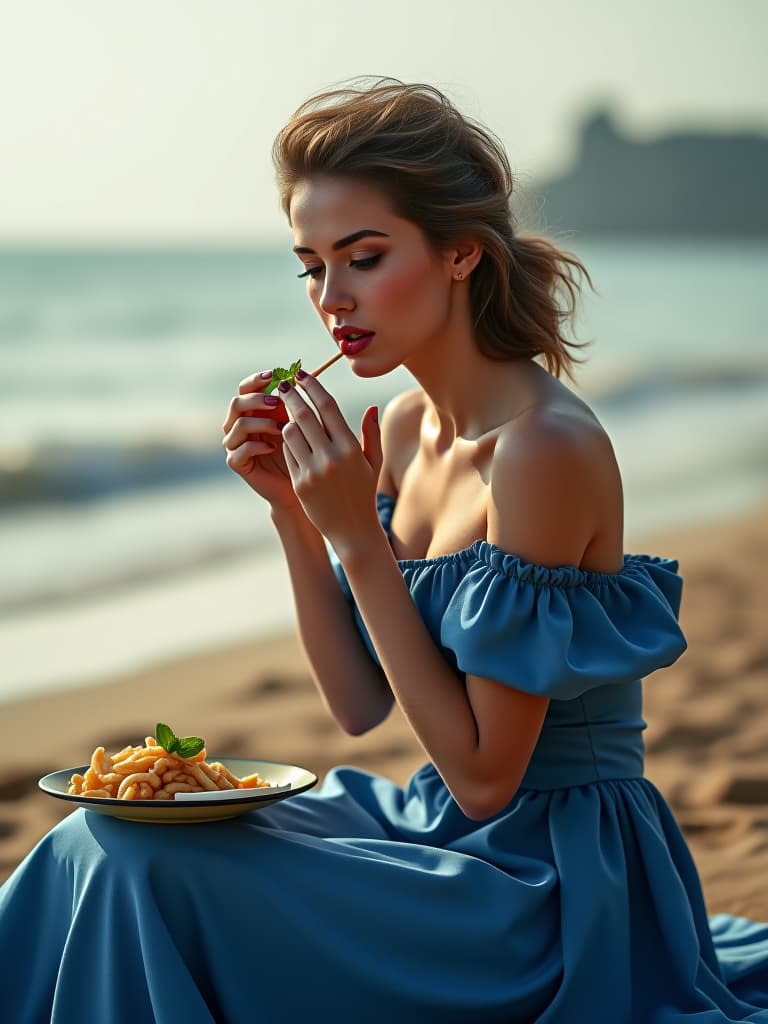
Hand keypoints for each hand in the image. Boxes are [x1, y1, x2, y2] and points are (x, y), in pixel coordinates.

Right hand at [221, 370, 298, 511]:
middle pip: (237, 403)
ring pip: (238, 425)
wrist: (298, 484)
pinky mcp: (237, 463)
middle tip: (277, 402)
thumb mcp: (298, 423)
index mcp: (251, 411)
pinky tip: (273, 447)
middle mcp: (238, 425)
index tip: (274, 375)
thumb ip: (293, 403)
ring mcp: (234, 444)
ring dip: (262, 423)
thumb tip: (297, 376)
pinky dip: (257, 446)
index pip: (245, 388)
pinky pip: (240, 449)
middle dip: (257, 400)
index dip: (256, 380)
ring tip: (282, 428)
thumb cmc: (301, 451)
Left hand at [278, 371, 382, 551]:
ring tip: (289, 415)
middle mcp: (330, 457)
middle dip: (291, 395)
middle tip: (283, 383)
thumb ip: (372, 433)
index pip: (327, 406)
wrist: (351, 530)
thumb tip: (371, 407)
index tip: (301, 374)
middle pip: (304, 414)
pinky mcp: (299, 483)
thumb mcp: (373, 463)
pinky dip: (288, 442)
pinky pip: (287, 453)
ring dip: (287, 420)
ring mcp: (312, 471)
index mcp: (350, 447)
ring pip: (290, 432)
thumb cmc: (364, 492)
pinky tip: (291, 439)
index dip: (312, 386)